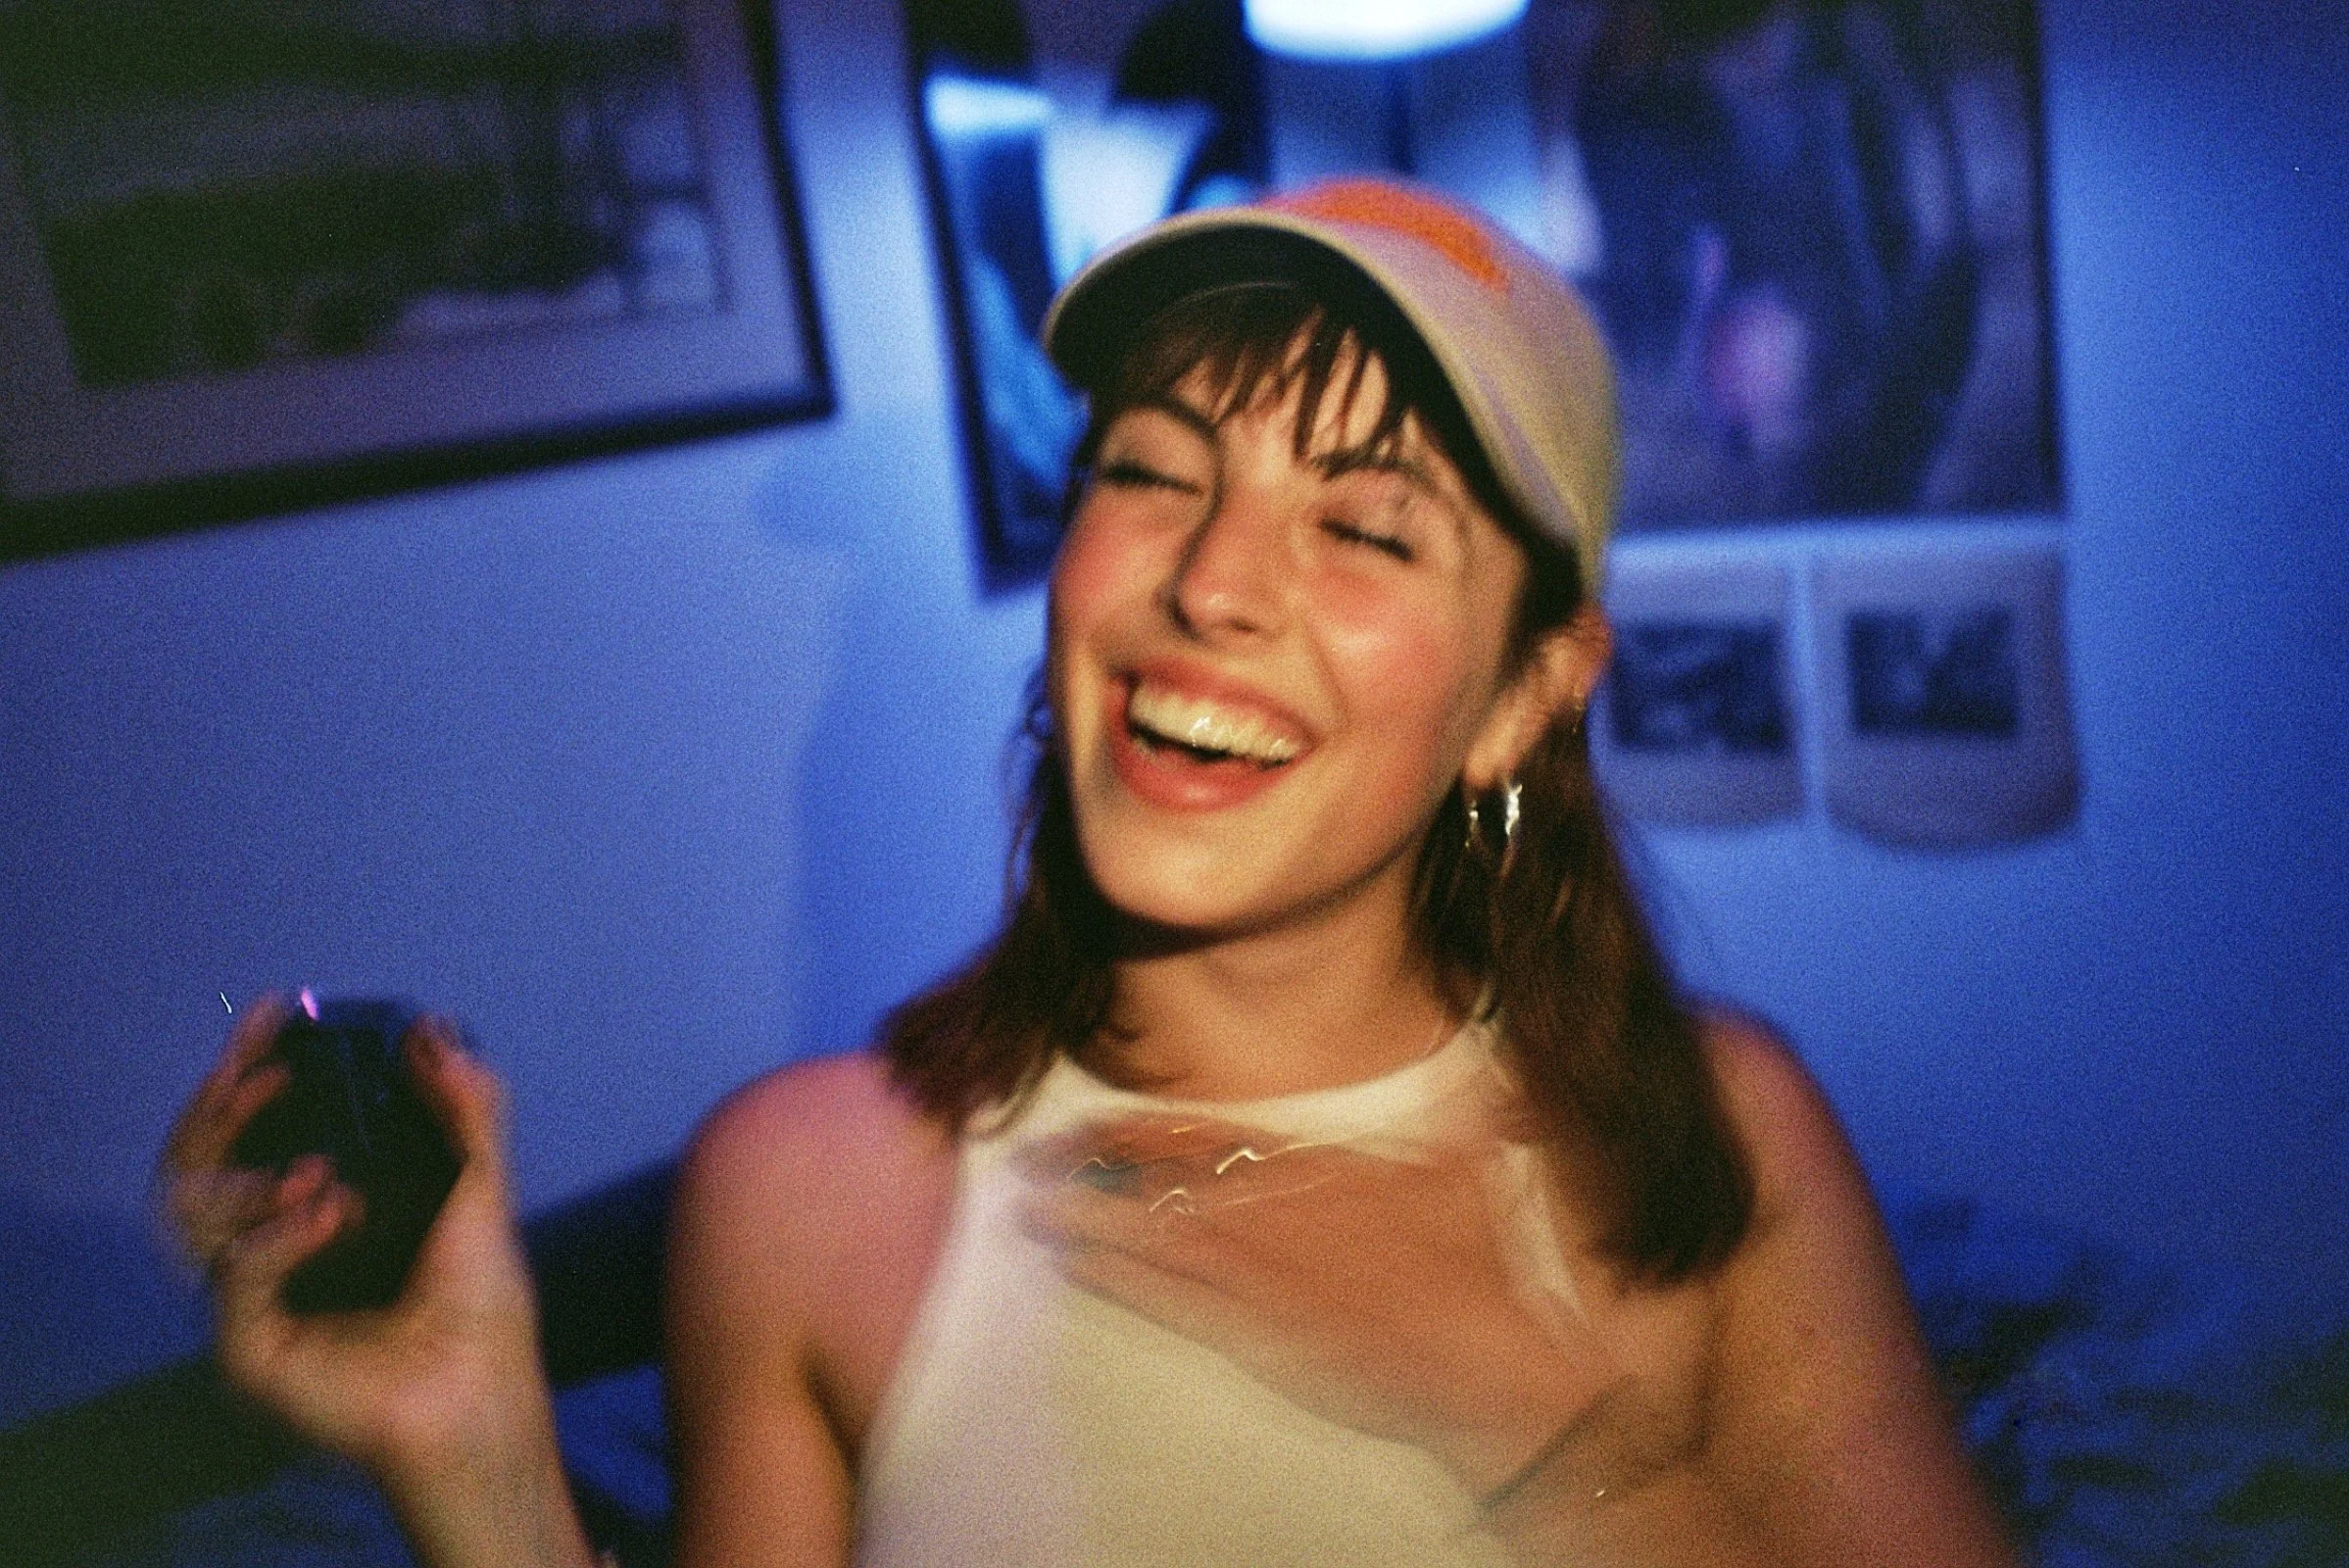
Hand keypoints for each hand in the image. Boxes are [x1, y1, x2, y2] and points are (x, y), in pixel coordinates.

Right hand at [159, 995, 548, 1481]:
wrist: (481, 1387)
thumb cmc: (481, 1301)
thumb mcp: (481, 1182)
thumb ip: (465, 1103)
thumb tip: (434, 1028)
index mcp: (311, 1202)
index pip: (249, 1125)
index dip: (248, 1066)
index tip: (273, 1015)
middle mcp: (270, 1243)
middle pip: (195, 1160)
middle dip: (221, 1106)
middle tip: (266, 1073)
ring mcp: (250, 1295)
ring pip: (187, 1211)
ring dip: (247, 1173)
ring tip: (322, 1171)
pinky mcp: (244, 1343)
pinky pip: (229, 1273)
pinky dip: (278, 1236)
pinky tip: (332, 1217)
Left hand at [1019, 1113, 1619, 1496]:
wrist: (1482, 1362)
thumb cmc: (1475, 1273)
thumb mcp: (1464, 1178)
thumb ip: (1455, 1125)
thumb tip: (1475, 1090)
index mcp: (1315, 1169)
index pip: (1208, 1136)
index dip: (1141, 1128)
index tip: (1091, 1120)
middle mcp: (1275, 1212)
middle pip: (1164, 1177)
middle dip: (1095, 1164)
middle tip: (1036, 1155)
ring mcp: (1261, 1272)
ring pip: (1155, 1234)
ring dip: (1089, 1218)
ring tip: (1032, 1207)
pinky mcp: (1257, 1332)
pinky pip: (1171, 1300)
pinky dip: (1120, 1279)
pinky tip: (1077, 1264)